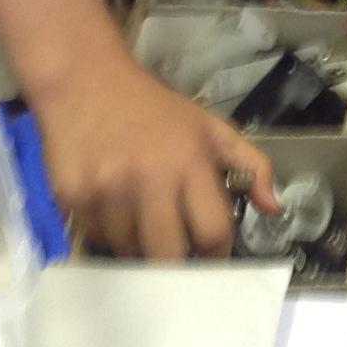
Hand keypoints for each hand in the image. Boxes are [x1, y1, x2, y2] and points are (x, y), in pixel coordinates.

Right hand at [0, 0, 274, 257]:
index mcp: (190, 162)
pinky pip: (95, 239)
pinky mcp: (72, 199)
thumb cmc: (154, 108)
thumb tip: (273, 208)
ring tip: (141, 224)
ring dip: (139, 249)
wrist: (85, 79)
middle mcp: (149, 180)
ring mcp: (107, 192)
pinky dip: (107, 235)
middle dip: (177, 266)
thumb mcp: (210, 126)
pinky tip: (112, 211)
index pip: (212, 232)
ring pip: (129, 252)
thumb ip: (251, 165)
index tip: (211, 257)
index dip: (216, 254)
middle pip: (169, 256)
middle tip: (177, 258)